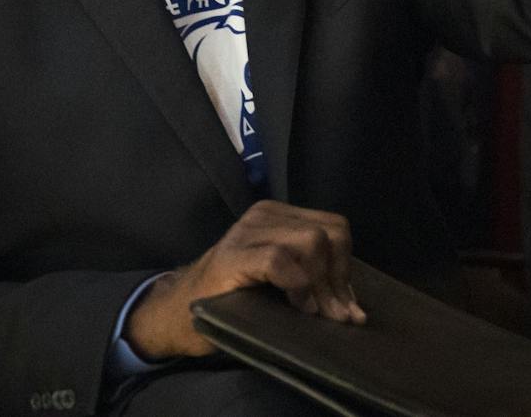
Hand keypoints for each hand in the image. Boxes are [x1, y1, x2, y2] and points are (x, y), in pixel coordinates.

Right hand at [124, 200, 364, 359]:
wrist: (176, 314)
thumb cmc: (233, 301)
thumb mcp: (280, 282)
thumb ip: (312, 282)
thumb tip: (354, 309)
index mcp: (280, 217)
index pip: (334, 228)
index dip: (346, 267)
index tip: (348, 306)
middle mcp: (266, 215)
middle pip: (330, 233)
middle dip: (339, 277)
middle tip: (336, 314)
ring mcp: (248, 231)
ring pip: (312, 241)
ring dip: (322, 284)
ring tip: (317, 313)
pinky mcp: (233, 255)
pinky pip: (280, 259)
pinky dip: (297, 283)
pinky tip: (298, 305)